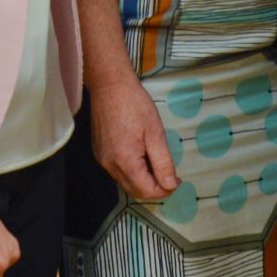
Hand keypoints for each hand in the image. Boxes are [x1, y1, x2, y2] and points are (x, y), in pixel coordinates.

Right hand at [89, 71, 179, 199]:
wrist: (110, 86)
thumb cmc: (135, 105)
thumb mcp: (156, 133)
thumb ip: (163, 162)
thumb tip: (170, 185)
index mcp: (125, 162)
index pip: (146, 191)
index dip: (165, 190)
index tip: (177, 180)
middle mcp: (109, 166)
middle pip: (135, 190)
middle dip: (155, 188)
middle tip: (171, 175)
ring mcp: (102, 160)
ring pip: (125, 182)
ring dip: (143, 180)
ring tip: (158, 164)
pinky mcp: (99, 153)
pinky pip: (117, 171)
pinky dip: (132, 171)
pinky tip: (142, 157)